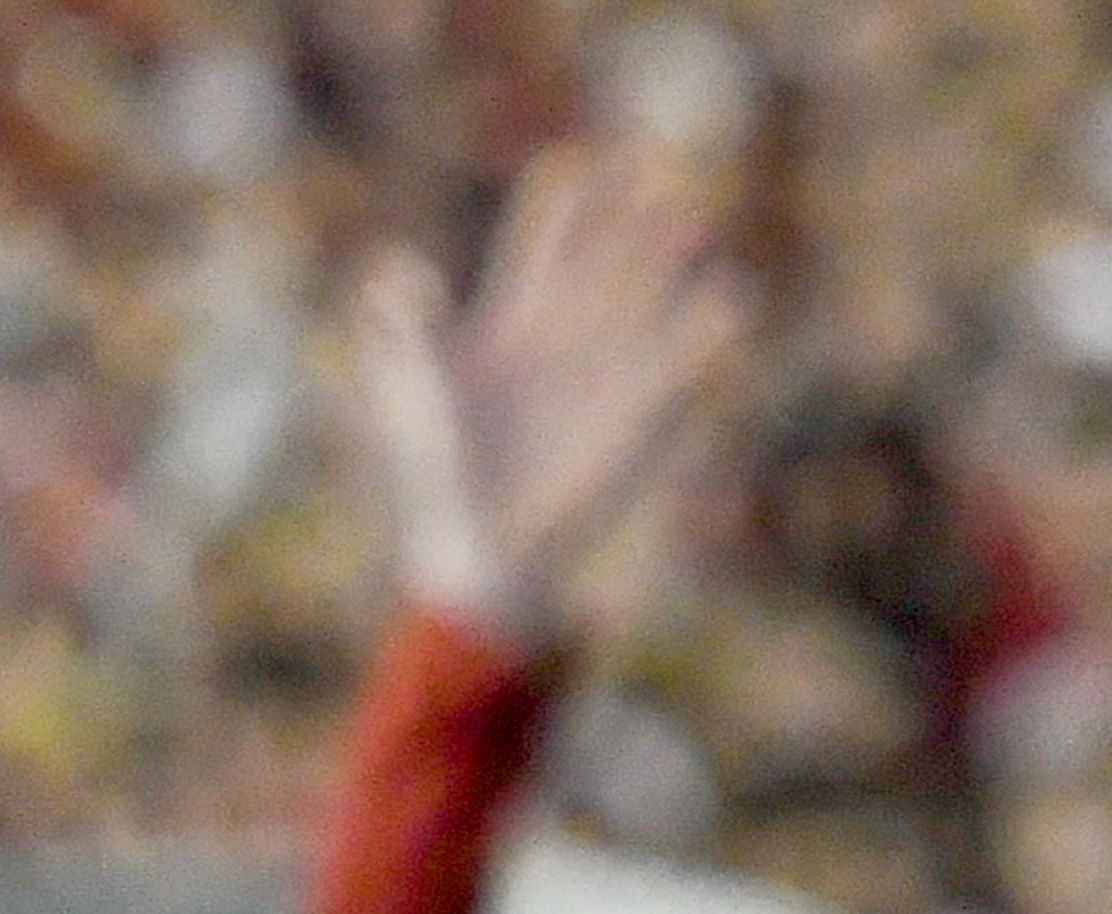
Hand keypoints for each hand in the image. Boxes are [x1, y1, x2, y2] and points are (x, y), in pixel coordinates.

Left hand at [353, 143, 747, 648]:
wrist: (480, 549)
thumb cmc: (438, 473)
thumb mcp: (420, 393)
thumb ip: (410, 330)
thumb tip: (390, 269)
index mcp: (514, 310)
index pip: (551, 225)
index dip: (570, 191)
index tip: (581, 167)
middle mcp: (570, 323)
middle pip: (614, 236)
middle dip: (638, 201)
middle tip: (655, 174)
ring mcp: (611, 359)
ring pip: (660, 274)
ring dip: (679, 241)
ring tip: (688, 223)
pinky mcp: (647, 403)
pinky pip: (699, 346)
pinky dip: (720, 316)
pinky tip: (720, 307)